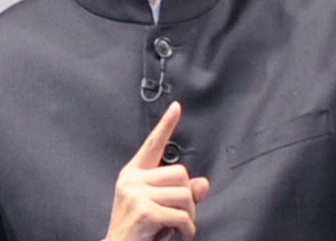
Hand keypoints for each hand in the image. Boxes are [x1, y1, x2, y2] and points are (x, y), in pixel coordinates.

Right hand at [106, 102, 210, 240]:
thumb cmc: (139, 232)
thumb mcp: (159, 209)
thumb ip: (179, 194)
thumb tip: (203, 184)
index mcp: (132, 175)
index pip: (152, 145)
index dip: (166, 125)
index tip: (177, 107)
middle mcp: (131, 180)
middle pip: (180, 173)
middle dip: (189, 198)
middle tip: (183, 217)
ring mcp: (135, 194)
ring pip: (183, 194)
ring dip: (189, 215)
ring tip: (180, 228)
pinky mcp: (143, 210)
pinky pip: (180, 214)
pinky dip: (187, 228)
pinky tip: (180, 235)